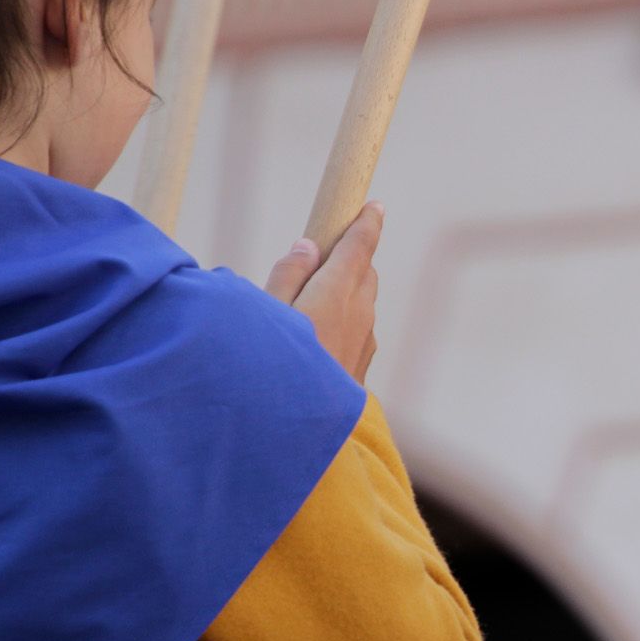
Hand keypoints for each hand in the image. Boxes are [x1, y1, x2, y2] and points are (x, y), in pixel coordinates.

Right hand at [263, 202, 383, 383]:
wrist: (297, 434)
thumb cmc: (271, 368)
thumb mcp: (265, 313)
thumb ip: (287, 276)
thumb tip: (307, 247)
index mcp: (336, 293)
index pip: (359, 247)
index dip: (367, 223)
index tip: (375, 206)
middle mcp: (360, 315)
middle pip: (365, 273)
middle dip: (352, 257)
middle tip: (329, 251)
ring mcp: (365, 343)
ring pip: (364, 303)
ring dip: (348, 290)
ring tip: (313, 297)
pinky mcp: (361, 368)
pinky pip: (359, 331)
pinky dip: (346, 319)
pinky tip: (317, 335)